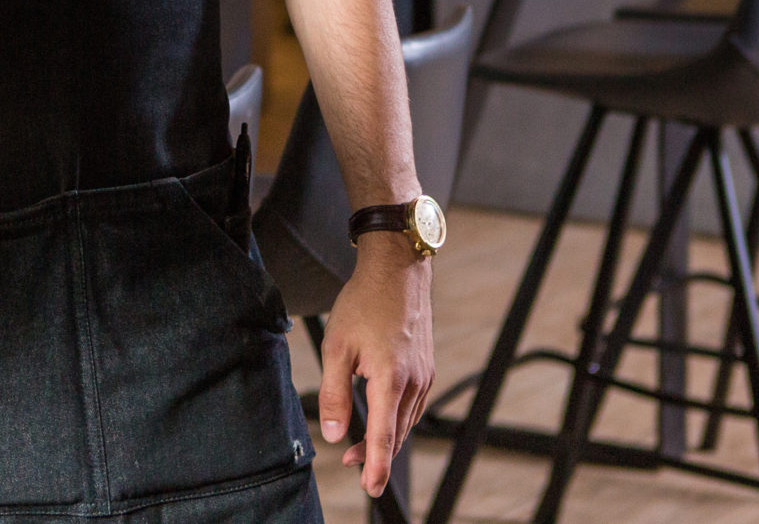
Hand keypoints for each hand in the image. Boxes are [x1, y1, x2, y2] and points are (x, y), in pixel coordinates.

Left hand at [317, 234, 434, 498]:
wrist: (397, 271)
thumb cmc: (364, 303)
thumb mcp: (337, 346)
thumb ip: (334, 392)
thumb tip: (332, 433)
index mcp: (390, 378)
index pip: (383, 435)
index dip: (376, 465)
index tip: (371, 488)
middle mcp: (413, 381)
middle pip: (396, 432)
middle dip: (375, 454)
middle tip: (352, 468)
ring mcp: (424, 375)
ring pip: (406, 420)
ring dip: (385, 437)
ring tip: (359, 448)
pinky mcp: (426, 367)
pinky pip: (412, 405)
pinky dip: (396, 419)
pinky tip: (382, 418)